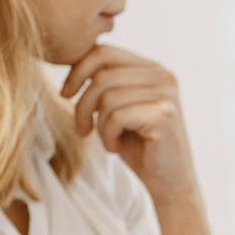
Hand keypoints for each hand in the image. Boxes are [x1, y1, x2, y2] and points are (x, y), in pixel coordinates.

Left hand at [62, 45, 195, 200]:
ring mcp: (166, 94)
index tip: (65, 95)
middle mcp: (163, 75)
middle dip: (82, 104)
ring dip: (98, 125)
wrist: (169, 182)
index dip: (77, 70)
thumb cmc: (139, 145)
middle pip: (102, 74)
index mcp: (152, 68)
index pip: (104, 51)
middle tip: (81, 129)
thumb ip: (105, 83)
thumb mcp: (118, 107)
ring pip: (107, 97)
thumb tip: (70, 61)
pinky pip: (117, 117)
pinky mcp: (164, 115)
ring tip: (108, 140)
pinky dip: (108, 135)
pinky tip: (116, 147)